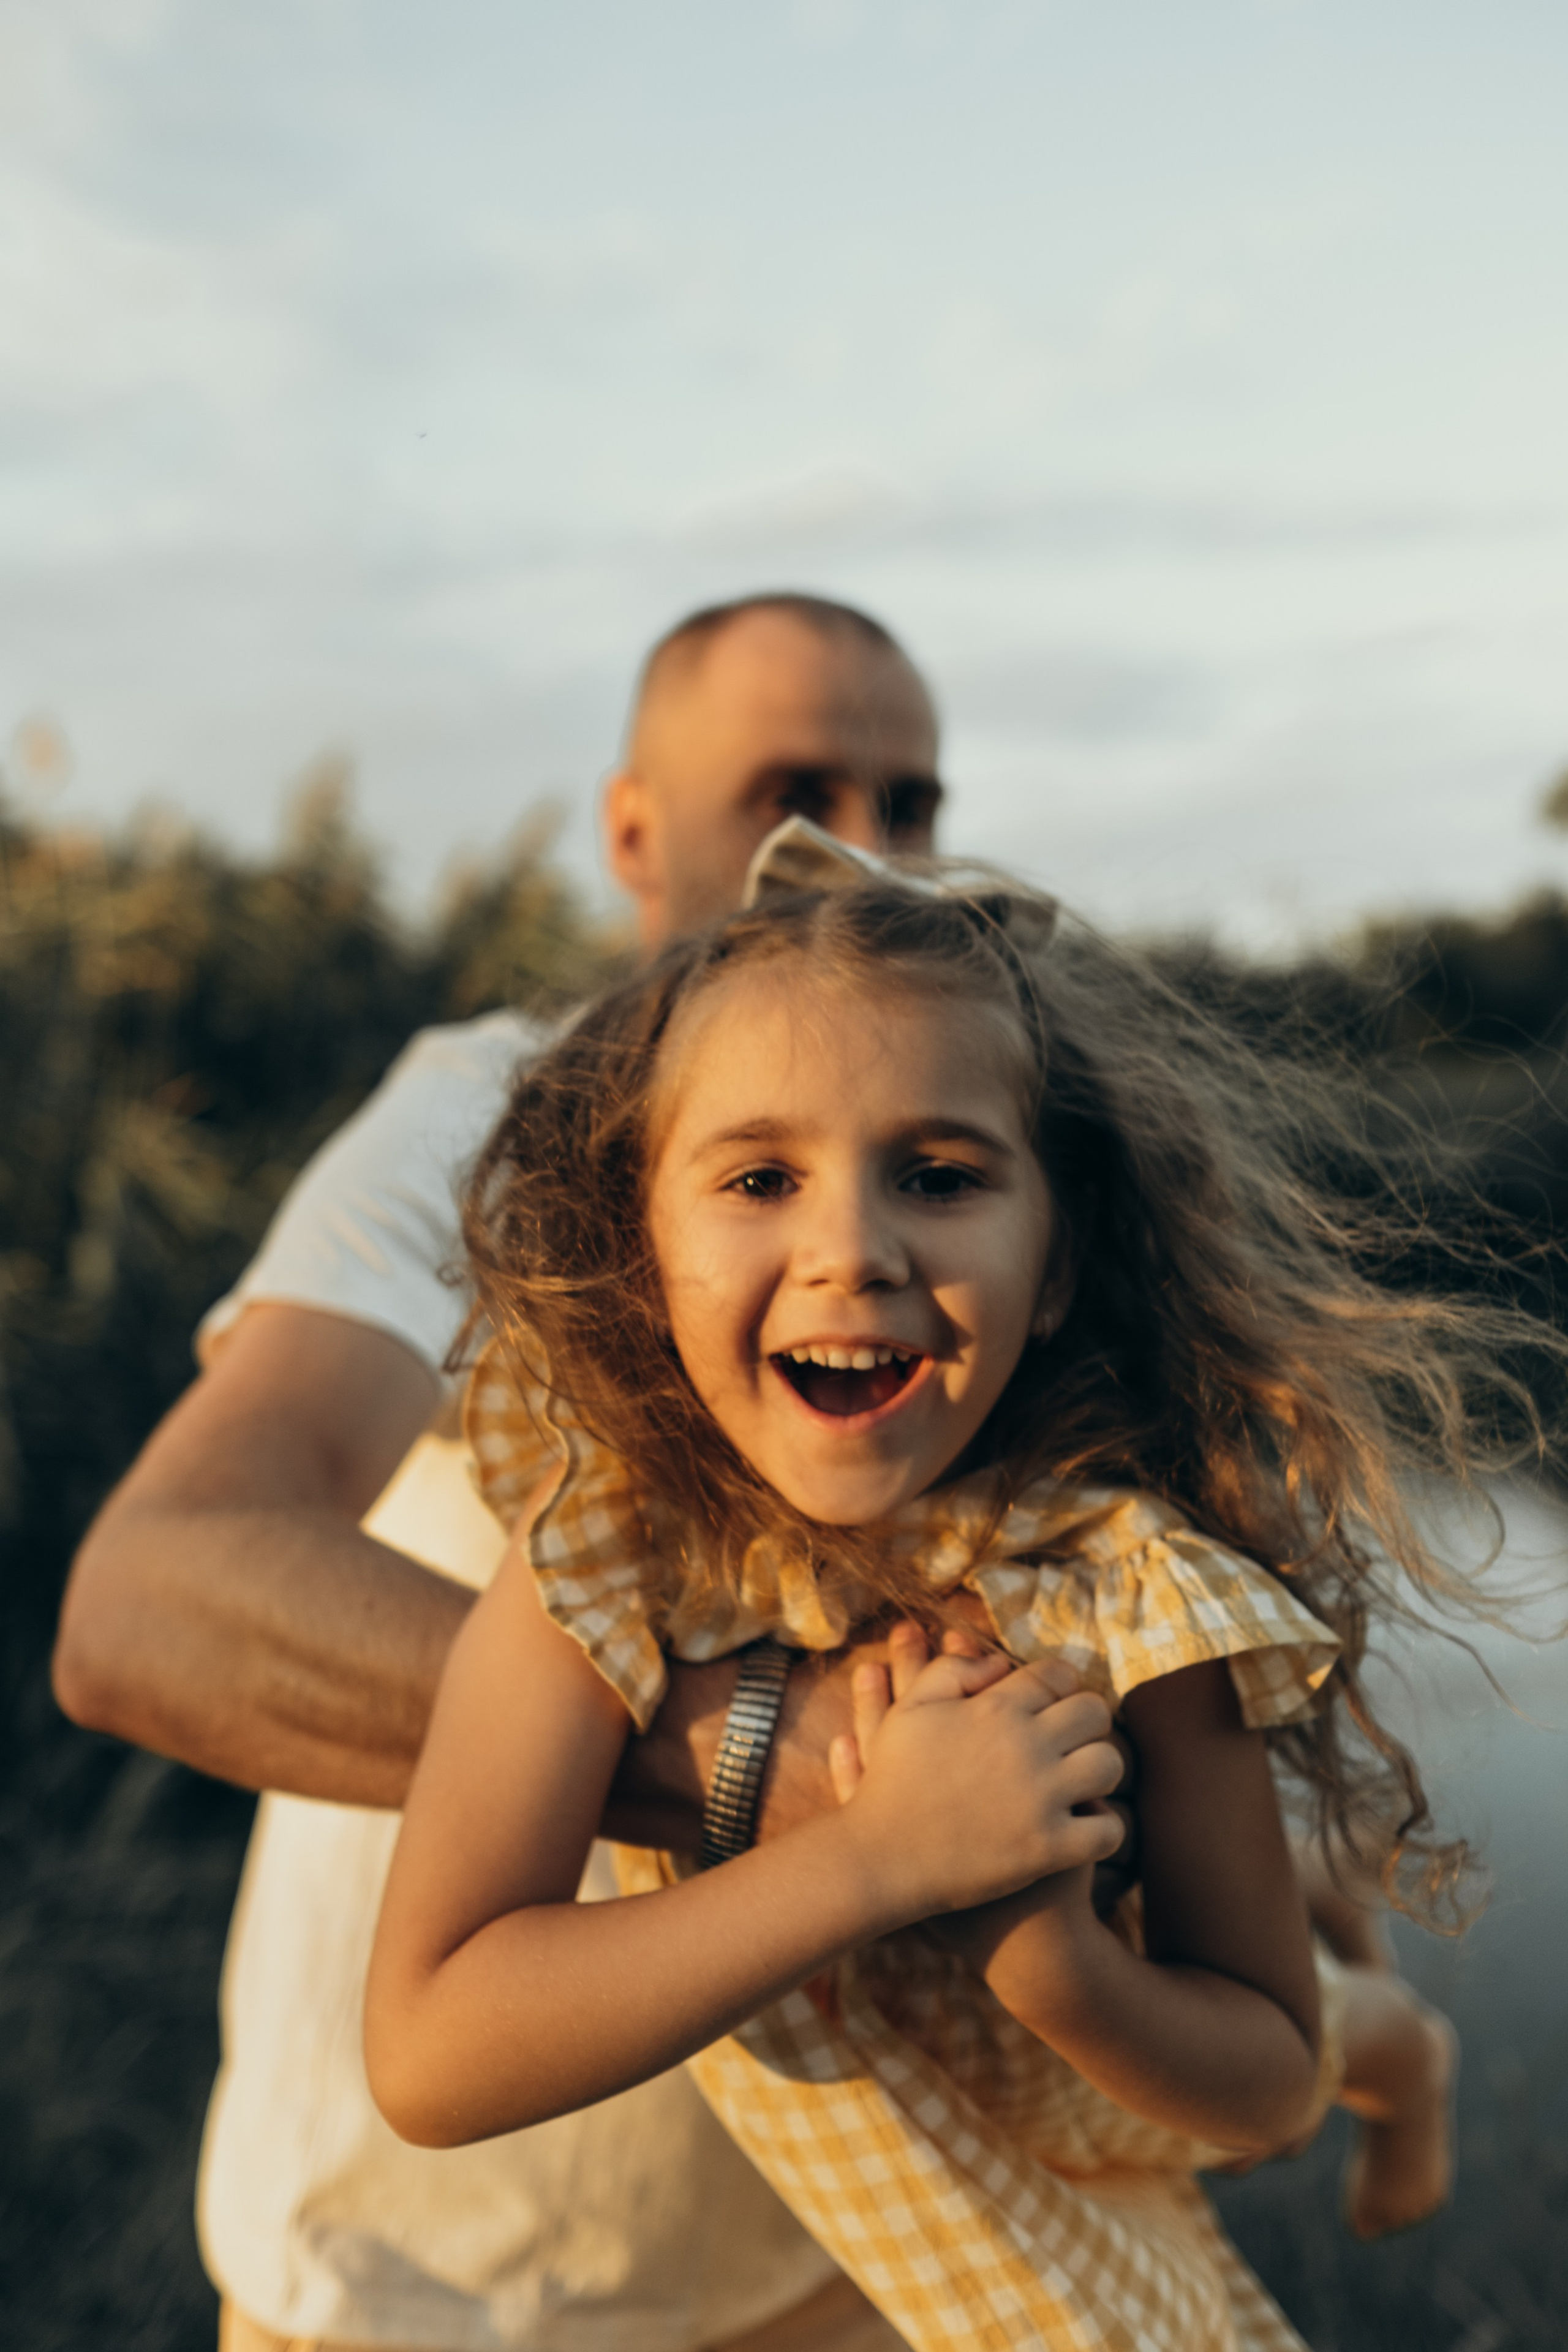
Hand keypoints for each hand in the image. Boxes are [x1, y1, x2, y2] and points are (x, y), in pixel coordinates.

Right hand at [827, 1623, 1125, 1924]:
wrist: (882, 1860)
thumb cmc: (891, 1782)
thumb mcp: (908, 1711)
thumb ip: (950, 1671)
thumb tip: (999, 1661)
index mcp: (995, 1709)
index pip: (1058, 1675)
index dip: (1063, 1682)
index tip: (1057, 1697)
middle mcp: (1026, 1747)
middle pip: (1094, 1712)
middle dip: (1089, 1719)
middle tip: (1077, 1734)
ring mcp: (1040, 1799)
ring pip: (1109, 1765)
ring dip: (1101, 1768)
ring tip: (1085, 1777)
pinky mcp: (1048, 1848)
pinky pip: (1107, 1829)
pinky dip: (1106, 1827)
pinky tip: (1088, 1824)